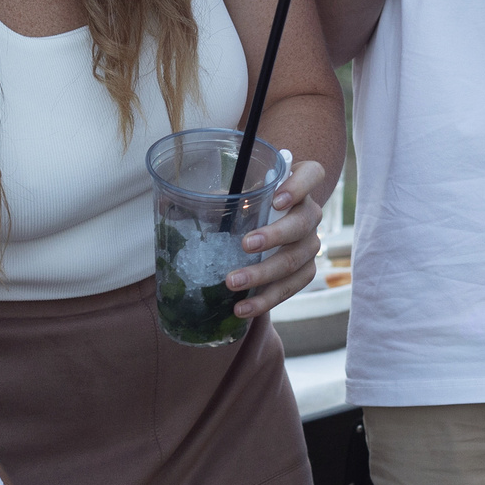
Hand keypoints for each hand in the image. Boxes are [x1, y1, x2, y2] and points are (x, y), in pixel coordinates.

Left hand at [230, 159, 326, 318]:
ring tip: (233, 283)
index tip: (276, 200)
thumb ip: (219, 195)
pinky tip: (242, 308)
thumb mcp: (237, 192)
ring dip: (264, 274)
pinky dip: (266, 299)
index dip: (298, 187)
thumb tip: (172, 204)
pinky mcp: (305, 271)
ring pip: (296, 261)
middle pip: (303, 223)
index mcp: (299, 183)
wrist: (264, 228)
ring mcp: (310, 244)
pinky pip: (291, 287)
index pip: (311, 175)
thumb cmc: (248, 202)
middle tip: (246, 245)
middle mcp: (310, 213)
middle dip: (275, 236)